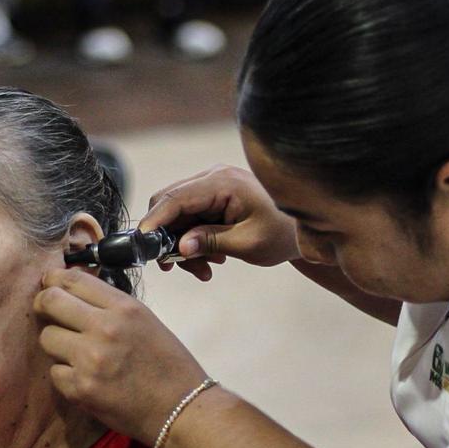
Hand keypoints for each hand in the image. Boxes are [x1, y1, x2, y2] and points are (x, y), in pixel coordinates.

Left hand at [35, 268, 207, 442]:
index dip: (53, 278)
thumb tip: (74, 295)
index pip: (73, 279)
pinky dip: (66, 376)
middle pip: (50, 301)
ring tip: (75, 353)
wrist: (181, 409)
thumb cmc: (168, 364)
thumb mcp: (146, 322)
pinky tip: (86, 380)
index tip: (48, 284)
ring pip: (47, 337)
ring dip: (56, 344)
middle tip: (45, 311)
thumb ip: (111, 307)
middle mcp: (104, 328)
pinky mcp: (80, 389)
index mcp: (124, 308)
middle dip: (42, 304)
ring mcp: (89, 360)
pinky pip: (55, 372)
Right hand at [140, 164, 300, 280]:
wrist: (306, 229)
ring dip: (183, 244)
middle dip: (168, 238)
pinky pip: (191, 218)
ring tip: (204, 269)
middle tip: (173, 267)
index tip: (142, 244)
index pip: (176, 198)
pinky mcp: (215, 197)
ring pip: (178, 215)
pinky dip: (194, 240)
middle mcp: (214, 178)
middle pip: (170, 204)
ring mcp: (214, 186)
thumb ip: (211, 242)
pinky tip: (211, 259)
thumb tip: (179, 247)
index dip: (155, 221)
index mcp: (223, 183)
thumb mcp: (248, 243)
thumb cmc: (284, 233)